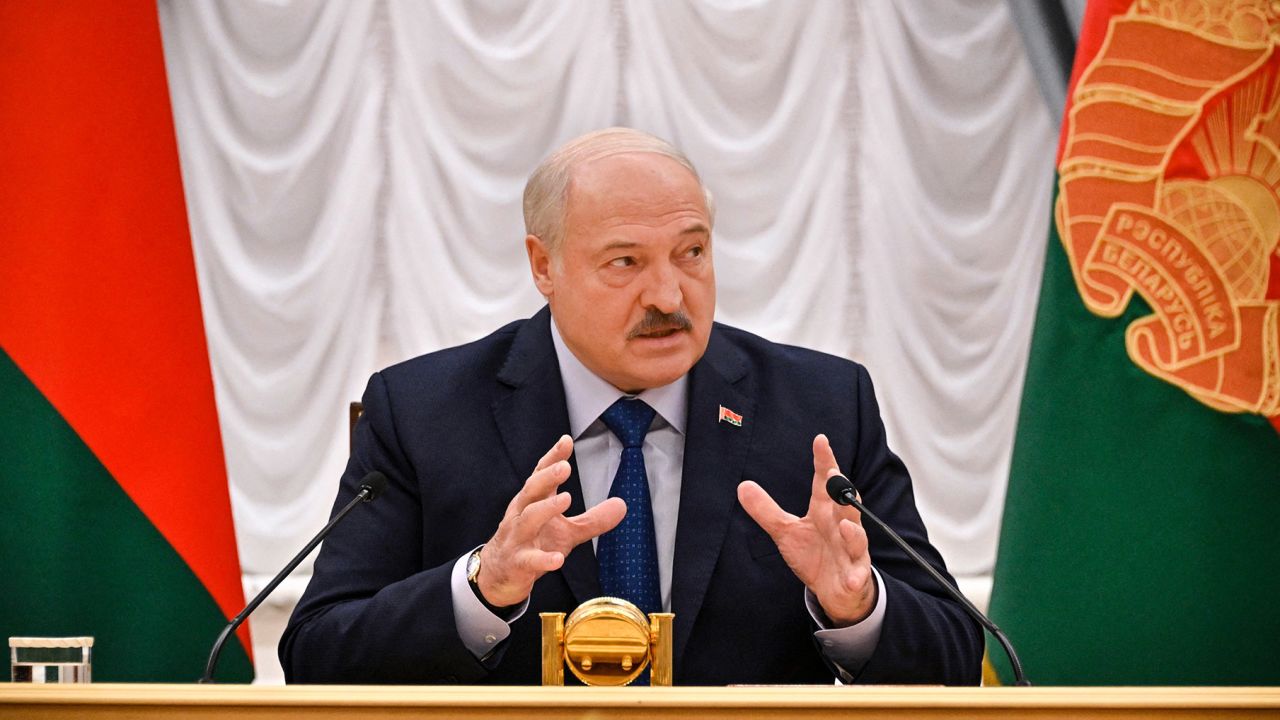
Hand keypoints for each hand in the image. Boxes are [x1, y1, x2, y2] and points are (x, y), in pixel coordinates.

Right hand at [476, 435, 626, 606]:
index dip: (552, 457)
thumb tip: (623, 505)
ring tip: (566, 498)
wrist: (500, 575)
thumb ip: (593, 519)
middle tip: (565, 466)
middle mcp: (522, 514)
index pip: (541, 474)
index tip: (566, 441)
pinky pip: (530, 559)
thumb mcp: (566, 531)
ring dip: (546, 508)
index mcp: (533, 502)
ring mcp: (517, 538)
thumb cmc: (533, 544)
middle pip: (531, 490)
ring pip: (528, 519)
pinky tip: (558, 559)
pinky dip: (543, 559)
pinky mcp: (518, 562)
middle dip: (547, 477)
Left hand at [737, 434, 875, 625]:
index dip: (824, 461)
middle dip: (842, 490)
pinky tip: (850, 580)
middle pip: (845, 504)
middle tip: (834, 474)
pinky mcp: (855, 575)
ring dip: (852, 532)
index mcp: (824, 512)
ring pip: (856, 537)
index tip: (820, 440)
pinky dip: (855, 577)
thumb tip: (742, 486)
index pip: (824, 482)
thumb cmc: (815, 555)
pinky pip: (857, 575)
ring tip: (844, 525)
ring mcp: (851, 550)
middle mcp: (841, 526)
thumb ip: (766, 510)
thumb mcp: (786, 532)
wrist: (835, 590)